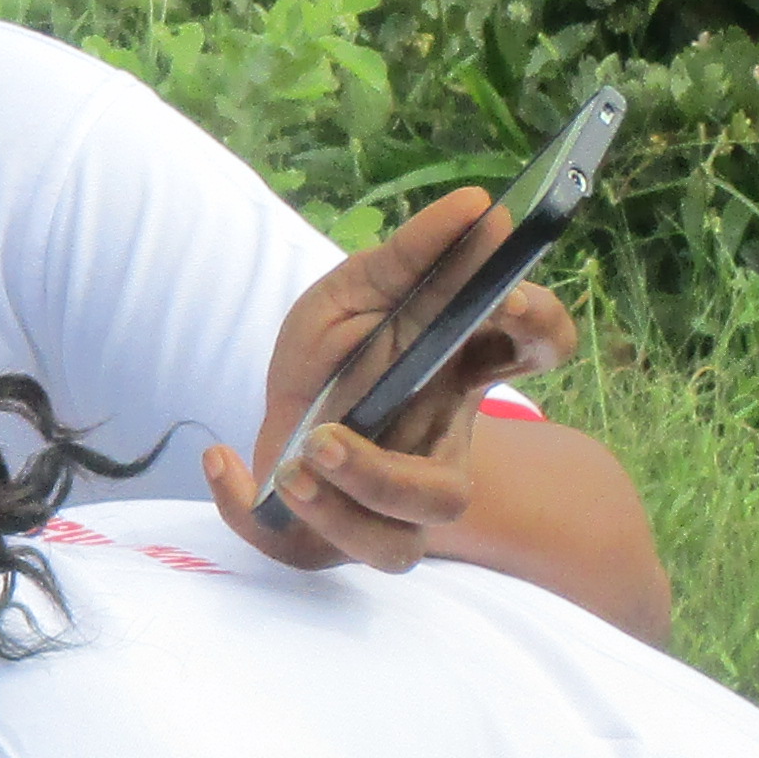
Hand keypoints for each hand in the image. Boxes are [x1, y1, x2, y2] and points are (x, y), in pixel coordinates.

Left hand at [203, 186, 578, 579]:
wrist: (285, 404)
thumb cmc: (337, 352)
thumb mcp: (360, 289)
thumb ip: (411, 257)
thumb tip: (476, 205)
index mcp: (459, 382)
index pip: (534, 355)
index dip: (536, 330)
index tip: (506, 298)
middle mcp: (434, 455)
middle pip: (447, 497)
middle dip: (389, 478)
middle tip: (326, 436)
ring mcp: (383, 508)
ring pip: (394, 550)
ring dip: (337, 514)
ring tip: (288, 464)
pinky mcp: (325, 537)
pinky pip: (296, 551)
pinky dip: (247, 513)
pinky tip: (222, 458)